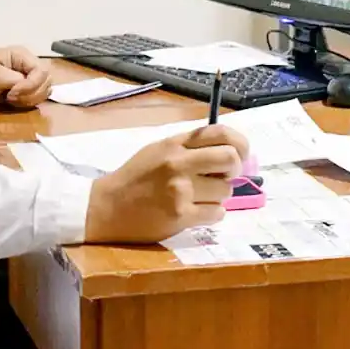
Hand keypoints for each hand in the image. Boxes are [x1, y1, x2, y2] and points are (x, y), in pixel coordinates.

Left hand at [0, 46, 50, 108]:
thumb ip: (19, 81)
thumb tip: (35, 88)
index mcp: (21, 55)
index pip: (42, 71)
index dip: (32, 85)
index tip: (12, 94)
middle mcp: (26, 64)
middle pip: (46, 80)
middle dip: (32, 93)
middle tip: (11, 98)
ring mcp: (24, 77)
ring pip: (43, 90)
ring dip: (30, 99)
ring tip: (11, 100)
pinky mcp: (20, 89)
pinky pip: (34, 96)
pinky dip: (27, 102)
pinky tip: (13, 103)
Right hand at [85, 125, 249, 243]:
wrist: (107, 208)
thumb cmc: (136, 178)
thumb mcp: (158, 151)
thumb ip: (189, 147)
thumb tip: (229, 149)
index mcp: (174, 144)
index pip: (219, 133)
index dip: (239, 142)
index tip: (241, 153)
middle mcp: (178, 163)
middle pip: (230, 159)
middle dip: (235, 169)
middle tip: (224, 177)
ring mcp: (180, 190)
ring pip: (225, 190)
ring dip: (219, 196)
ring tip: (200, 197)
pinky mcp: (181, 215)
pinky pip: (217, 213)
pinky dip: (212, 213)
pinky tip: (196, 211)